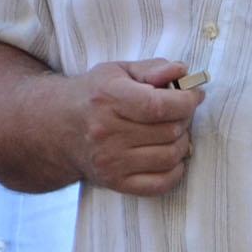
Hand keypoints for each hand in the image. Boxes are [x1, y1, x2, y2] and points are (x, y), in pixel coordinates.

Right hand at [67, 60, 203, 196]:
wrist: (57, 127)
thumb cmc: (95, 95)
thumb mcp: (119, 71)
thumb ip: (153, 68)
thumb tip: (182, 72)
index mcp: (107, 99)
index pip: (159, 106)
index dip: (187, 101)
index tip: (194, 95)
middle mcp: (106, 132)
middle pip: (170, 130)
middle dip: (184, 119)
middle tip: (178, 113)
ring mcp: (109, 161)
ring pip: (171, 156)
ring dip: (181, 142)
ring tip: (171, 132)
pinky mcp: (114, 182)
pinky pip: (161, 183)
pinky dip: (175, 171)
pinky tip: (169, 156)